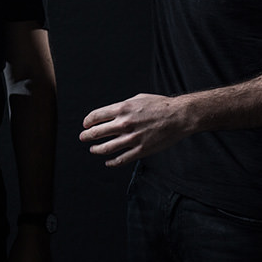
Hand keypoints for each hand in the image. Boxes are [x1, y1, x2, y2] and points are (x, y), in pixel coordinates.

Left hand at [79, 93, 193, 167]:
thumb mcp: (137, 98)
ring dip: (96, 150)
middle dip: (87, 136)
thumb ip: (122, 106)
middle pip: (97, 132)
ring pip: (106, 148)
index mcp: (122, 108)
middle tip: (83, 138)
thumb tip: (110, 113)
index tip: (86, 125)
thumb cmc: (159, 105)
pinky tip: (108, 162)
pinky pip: (121, 159)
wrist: (179, 116)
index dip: (88, 122)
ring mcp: (132, 138)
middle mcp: (124, 123)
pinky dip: (111, 162)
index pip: (96, 116)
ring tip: (93, 149)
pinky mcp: (141, 150)